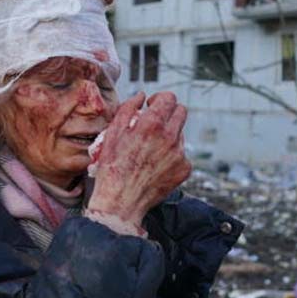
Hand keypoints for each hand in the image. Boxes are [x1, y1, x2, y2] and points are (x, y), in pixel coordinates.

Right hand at [87, 91, 190, 226]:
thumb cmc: (112, 167)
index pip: (169, 98)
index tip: (152, 106)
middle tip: (155, 122)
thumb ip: (127, 108)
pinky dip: (171, 155)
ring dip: (169, 134)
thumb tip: (141, 95)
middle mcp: (170, 138)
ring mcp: (180, 154)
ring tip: (151, 149)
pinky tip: (156, 165)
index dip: (160, 98)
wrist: (121, 202)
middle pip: (181, 112)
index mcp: (152, 125)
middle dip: (169, 112)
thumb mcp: (112, 133)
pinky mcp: (184, 169)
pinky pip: (182, 154)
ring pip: (181, 133)